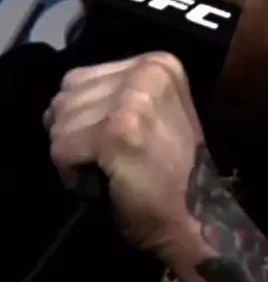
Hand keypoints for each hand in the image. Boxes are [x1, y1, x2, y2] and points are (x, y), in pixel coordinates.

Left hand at [44, 52, 203, 251]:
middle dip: (73, 133)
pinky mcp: (118, 130)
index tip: (110, 143)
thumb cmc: (169, 173)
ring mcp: (133, 99)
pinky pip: (61, 148)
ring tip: (106, 170)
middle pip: (66, 96)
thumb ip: (112, 94)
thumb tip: (58, 105)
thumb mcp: (151, 112)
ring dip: (72, 155)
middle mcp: (147, 71)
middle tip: (105, 160)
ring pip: (60, 123)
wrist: (196, 217)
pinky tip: (100, 183)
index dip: (82, 116)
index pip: (78, 78)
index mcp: (157, 63)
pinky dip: (71, 174)